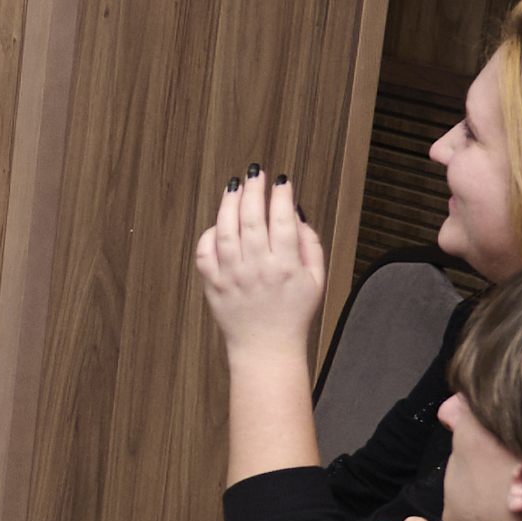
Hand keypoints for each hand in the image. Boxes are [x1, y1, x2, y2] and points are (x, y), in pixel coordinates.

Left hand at [192, 169, 326, 364]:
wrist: (265, 347)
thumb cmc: (293, 313)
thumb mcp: (316, 279)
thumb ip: (310, 244)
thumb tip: (295, 212)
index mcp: (285, 267)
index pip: (282, 221)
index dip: (281, 196)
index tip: (281, 180)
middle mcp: (256, 269)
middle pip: (251, 219)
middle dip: (254, 190)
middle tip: (256, 173)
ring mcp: (231, 276)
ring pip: (225, 230)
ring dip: (229, 203)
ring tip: (235, 186)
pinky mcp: (212, 284)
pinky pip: (204, 252)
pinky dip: (210, 233)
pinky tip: (219, 221)